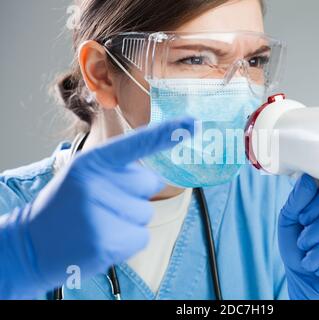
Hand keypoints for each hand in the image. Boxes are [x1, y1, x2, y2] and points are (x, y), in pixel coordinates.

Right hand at [0, 118, 194, 298]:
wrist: (32, 243)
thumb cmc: (67, 205)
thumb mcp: (84, 175)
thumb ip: (117, 170)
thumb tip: (154, 178)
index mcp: (93, 161)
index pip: (137, 143)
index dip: (167, 133)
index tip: (193, 123)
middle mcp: (97, 182)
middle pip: (150, 184)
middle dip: (135, 195)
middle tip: (104, 204)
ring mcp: (100, 213)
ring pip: (147, 214)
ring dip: (130, 221)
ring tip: (99, 224)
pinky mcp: (106, 242)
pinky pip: (141, 237)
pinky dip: (127, 242)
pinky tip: (102, 241)